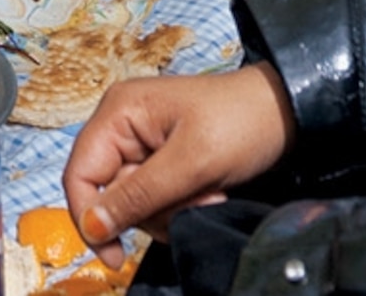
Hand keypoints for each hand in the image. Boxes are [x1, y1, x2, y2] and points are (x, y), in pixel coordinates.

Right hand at [62, 66, 294, 267]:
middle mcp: (123, 124)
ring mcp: (143, 142)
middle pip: (109, 192)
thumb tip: (92, 226)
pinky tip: (208, 192)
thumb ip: (138, 195)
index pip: (80, 174)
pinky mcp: (162, 159)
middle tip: (194, 200)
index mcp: (119, 112)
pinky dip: (180, 205)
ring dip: (171, 210)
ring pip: (134, 201)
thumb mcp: (191, 163)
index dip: (90, 216)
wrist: (286, 112)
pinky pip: (155, 198)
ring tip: (208, 193)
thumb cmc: (241, 122)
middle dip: (152, 209)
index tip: (115, 252)